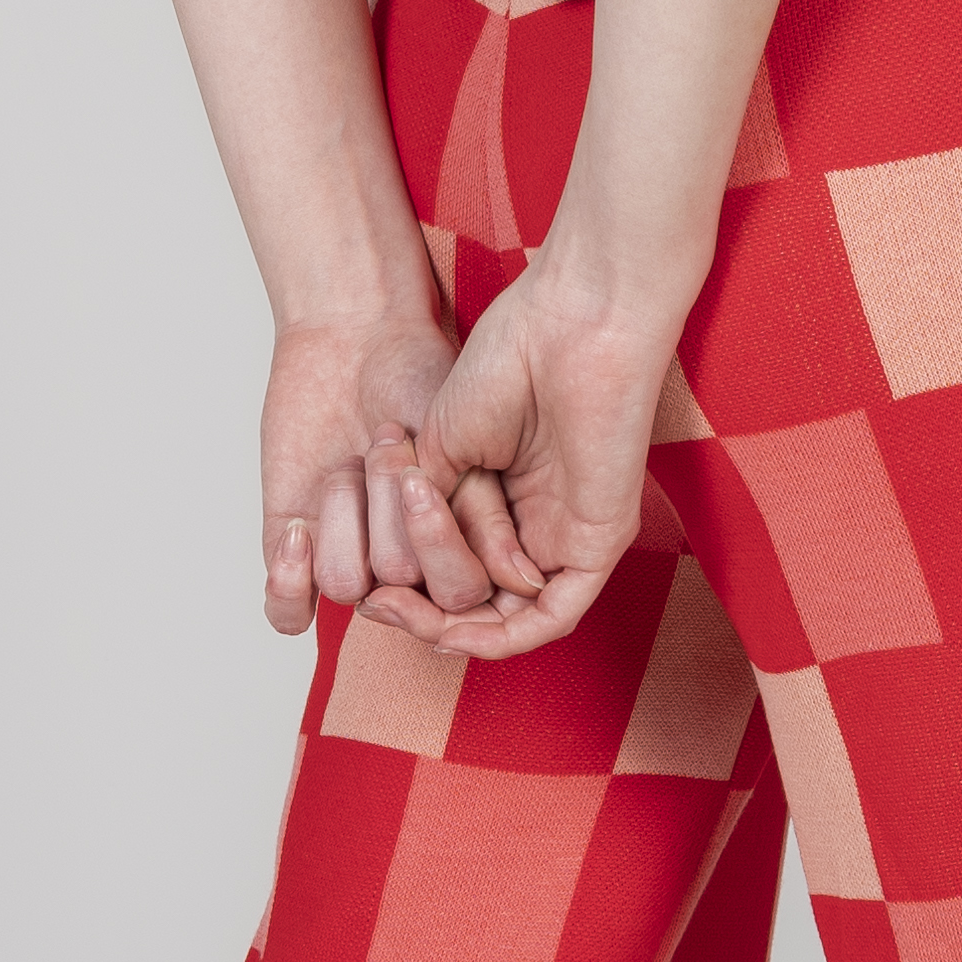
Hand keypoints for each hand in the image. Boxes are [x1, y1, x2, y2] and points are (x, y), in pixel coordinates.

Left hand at [257, 304, 462, 632]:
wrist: (352, 339)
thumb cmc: (419, 380)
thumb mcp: (463, 445)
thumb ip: (487, 518)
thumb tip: (522, 581)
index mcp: (460, 545)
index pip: (460, 597)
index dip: (442, 554)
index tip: (420, 484)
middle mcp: (408, 564)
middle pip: (402, 584)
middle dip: (390, 503)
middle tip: (389, 441)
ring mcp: (352, 560)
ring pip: (346, 583)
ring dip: (345, 509)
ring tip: (351, 459)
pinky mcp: (296, 553)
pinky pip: (288, 613)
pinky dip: (289, 579)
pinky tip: (299, 527)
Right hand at [354, 254, 678, 659]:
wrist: (567, 324)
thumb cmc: (510, 361)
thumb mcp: (440, 450)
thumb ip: (428, 514)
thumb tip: (415, 575)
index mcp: (501, 498)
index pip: (456, 570)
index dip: (407, 589)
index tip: (364, 585)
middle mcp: (536, 522)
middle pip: (480, 604)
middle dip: (422, 615)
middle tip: (377, 603)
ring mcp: (568, 535)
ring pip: (511, 618)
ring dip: (453, 630)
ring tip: (401, 610)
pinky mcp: (597, 543)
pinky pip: (552, 615)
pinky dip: (504, 637)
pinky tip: (457, 629)